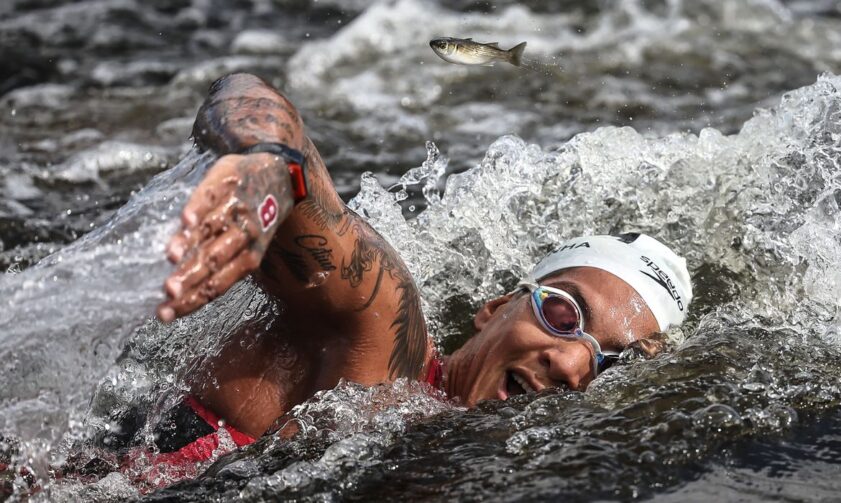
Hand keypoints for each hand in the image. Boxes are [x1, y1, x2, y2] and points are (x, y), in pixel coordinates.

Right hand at [157, 153, 293, 321]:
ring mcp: (237, 208)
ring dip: (192, 243)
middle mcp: (245, 235)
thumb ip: (218, 263)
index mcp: (249, 257)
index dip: (192, 300)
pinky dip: (200, 208)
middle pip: (215, 260)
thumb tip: (179, 291)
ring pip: (213, 230)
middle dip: (191, 277)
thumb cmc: (254, 218)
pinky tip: (186, 220)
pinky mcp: (228, 182)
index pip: (217, 285)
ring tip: (171, 257)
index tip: (164, 314)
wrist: (278, 174)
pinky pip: (212, 198)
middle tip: (168, 291)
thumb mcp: (246, 245)